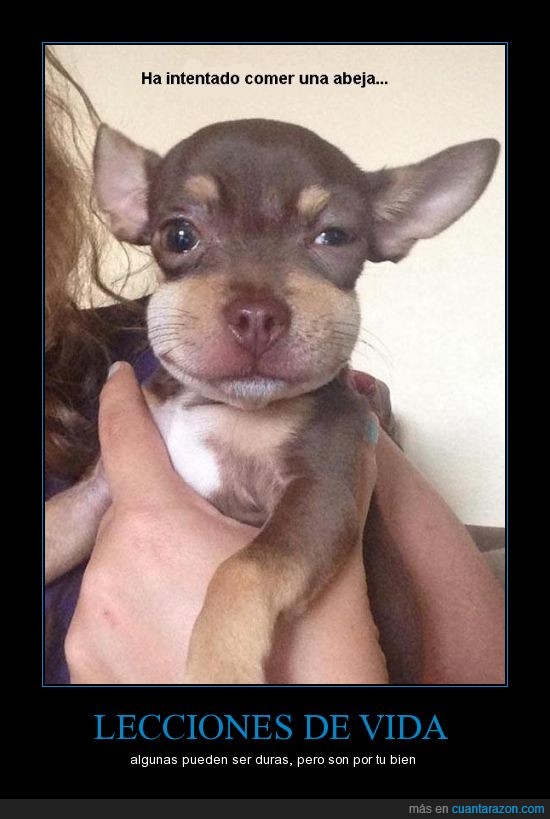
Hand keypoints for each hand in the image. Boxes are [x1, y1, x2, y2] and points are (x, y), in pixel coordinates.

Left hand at [65, 363, 386, 683]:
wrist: (287, 755)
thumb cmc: (307, 669)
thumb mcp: (318, 560)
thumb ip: (304, 495)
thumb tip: (342, 442)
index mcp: (157, 533)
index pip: (125, 442)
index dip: (122, 403)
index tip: (120, 381)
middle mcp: (109, 576)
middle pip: (131, 512)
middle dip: (168, 510)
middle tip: (218, 540)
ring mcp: (92, 630)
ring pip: (117, 563)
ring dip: (153, 562)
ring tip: (207, 594)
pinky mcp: (90, 671)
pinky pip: (107, 610)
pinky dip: (137, 602)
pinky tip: (183, 623)